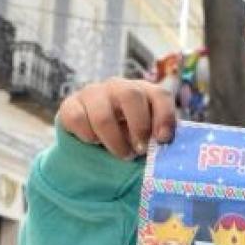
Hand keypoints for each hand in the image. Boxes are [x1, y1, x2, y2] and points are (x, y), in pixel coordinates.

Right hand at [57, 78, 175, 158]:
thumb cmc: (128, 141)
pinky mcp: (71, 106)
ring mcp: (93, 93)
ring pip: (103, 114)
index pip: (159, 95)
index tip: (163, 140)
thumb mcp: (147, 140)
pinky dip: (89, 138)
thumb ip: (159, 143)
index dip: (164, 117)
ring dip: (114, 141)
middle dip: (138, 127)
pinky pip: (79, 120)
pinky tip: (94, 143)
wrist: (91, 144)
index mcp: (144, 94)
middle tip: (139, 150)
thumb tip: (173, 157)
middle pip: (131, 95)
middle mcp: (119, 87)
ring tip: (121, 154)